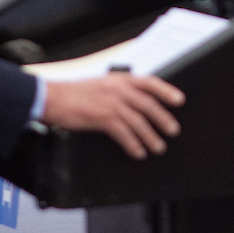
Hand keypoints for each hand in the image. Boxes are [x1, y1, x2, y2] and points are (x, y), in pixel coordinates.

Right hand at [40, 71, 184, 158]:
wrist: (54, 98)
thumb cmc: (76, 93)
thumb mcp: (102, 84)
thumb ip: (119, 89)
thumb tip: (137, 101)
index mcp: (120, 79)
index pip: (150, 82)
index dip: (166, 91)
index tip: (179, 100)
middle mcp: (119, 89)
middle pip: (148, 104)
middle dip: (163, 118)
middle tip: (173, 131)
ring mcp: (111, 103)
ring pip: (138, 121)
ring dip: (150, 137)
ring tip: (159, 148)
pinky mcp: (102, 118)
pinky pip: (123, 133)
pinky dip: (133, 145)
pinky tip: (139, 153)